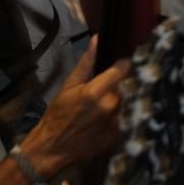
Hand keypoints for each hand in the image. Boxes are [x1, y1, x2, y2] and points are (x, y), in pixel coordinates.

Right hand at [15, 36, 128, 179]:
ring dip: (125, 97)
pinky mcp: (119, 134)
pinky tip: (110, 115)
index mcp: (97, 92)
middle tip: (113, 84)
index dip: (123, 64)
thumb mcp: (69, 85)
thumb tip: (98, 38)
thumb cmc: (59, 113)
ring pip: (130, 100)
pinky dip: (123, 113)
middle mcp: (111, 106)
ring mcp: (117, 122)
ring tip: (111, 100)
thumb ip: (87, 62)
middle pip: (129, 85)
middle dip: (123, 82)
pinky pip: (127, 117)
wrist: (53, 146)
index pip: (124, 69)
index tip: (119, 65)